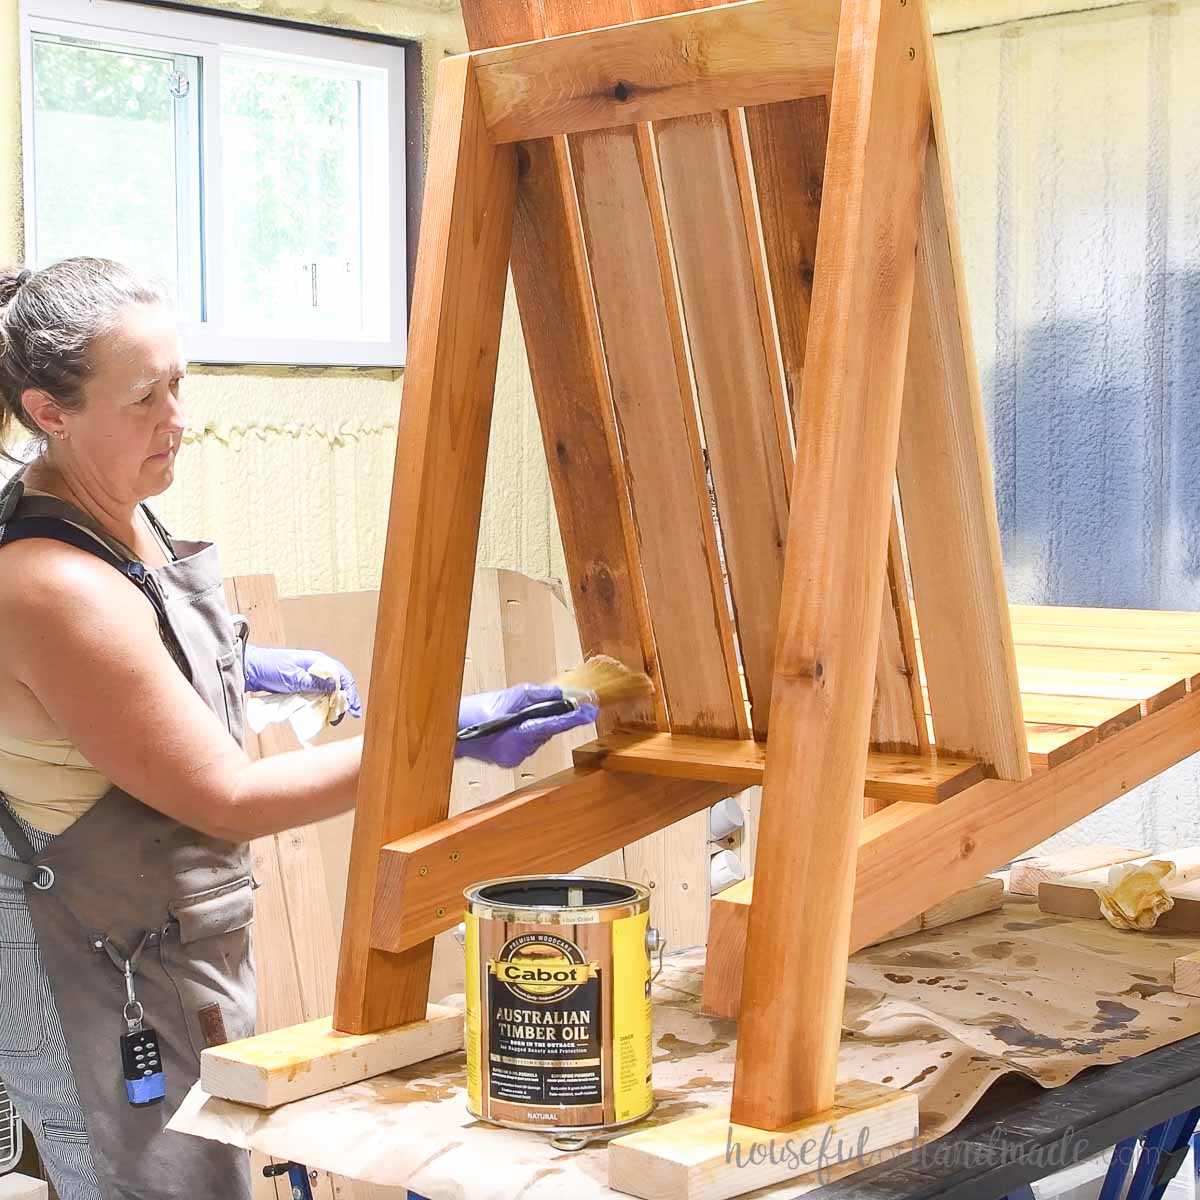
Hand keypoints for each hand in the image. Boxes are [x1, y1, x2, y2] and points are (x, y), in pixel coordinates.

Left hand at [243, 645, 362, 718]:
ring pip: (328, 691)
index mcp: (317, 661)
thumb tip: (336, 688)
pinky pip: (317, 695)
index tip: (354, 709)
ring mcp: (309, 677)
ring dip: (333, 704)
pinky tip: (323, 715)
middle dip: (344, 701)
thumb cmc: (269, 668)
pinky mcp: (301, 685)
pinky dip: (322, 705)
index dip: (351, 692)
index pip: (342, 675)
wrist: (249, 669)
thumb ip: (314, 683)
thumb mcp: (293, 677)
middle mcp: (316, 668)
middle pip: (338, 684)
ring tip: (334, 719)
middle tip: (345, 717)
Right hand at [455, 683, 597, 768]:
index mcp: (520, 733)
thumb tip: (558, 694)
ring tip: (517, 713)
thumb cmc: (474, 712)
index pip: (555, 724)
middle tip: (549, 703)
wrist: (450, 732)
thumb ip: (535, 695)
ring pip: (537, 737)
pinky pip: (526, 743)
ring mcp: (515, 757)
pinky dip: (525, 732)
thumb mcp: (507, 696)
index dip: (574, 717)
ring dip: (536, 724)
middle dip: (551, 716)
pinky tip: (512, 725)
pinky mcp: (509, 760)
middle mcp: (521, 750)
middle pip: (548, 731)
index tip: (591, 711)